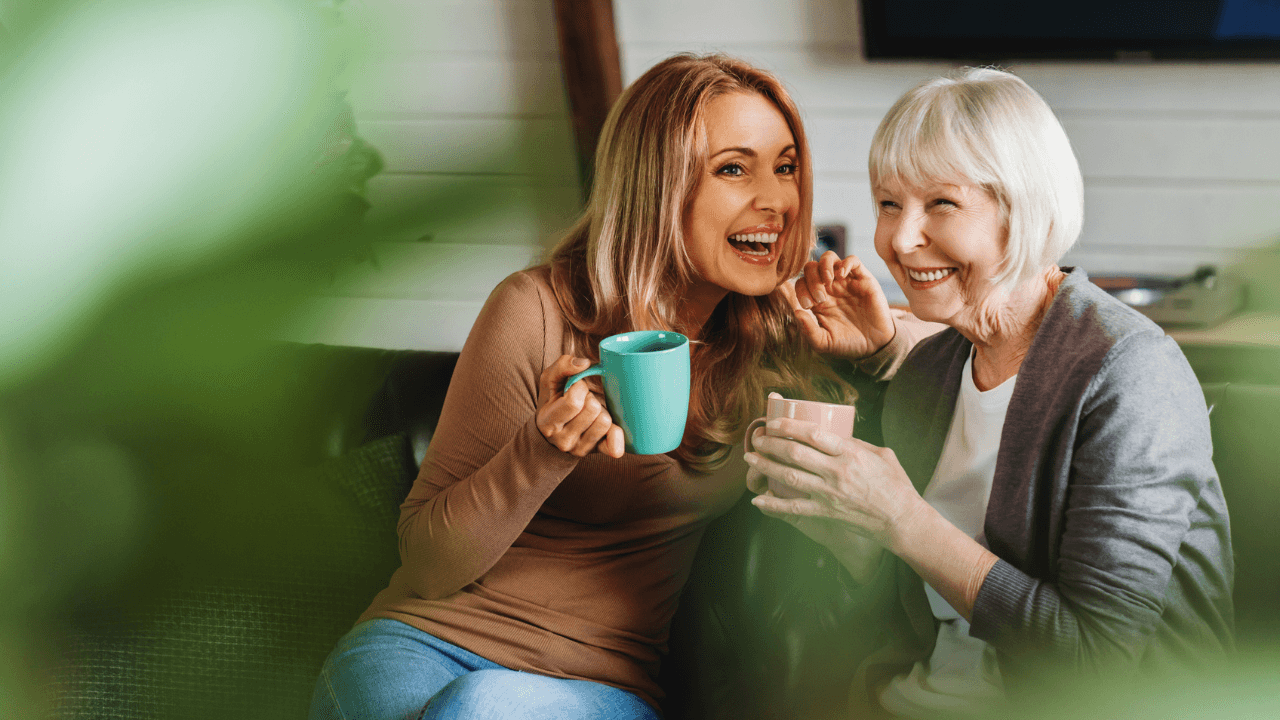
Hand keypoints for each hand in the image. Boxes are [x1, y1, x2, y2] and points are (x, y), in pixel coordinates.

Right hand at [536, 355, 624, 457]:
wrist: (552, 432)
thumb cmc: (553, 401)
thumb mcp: (550, 380)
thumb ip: (562, 365)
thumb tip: (584, 364)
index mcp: (548, 422)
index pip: (573, 402)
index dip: (579, 388)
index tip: (575, 388)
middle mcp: (563, 440)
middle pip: (593, 410)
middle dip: (591, 398)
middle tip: (584, 400)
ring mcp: (580, 449)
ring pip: (605, 421)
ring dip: (601, 411)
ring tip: (590, 412)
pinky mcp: (596, 452)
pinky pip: (613, 445)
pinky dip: (616, 437)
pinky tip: (612, 430)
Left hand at [744, 417, 924, 551]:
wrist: (902, 520)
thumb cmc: (896, 485)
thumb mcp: (881, 454)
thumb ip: (856, 444)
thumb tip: (835, 435)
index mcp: (851, 453)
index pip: (814, 434)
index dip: (789, 426)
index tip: (774, 422)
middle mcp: (837, 472)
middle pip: (795, 453)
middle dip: (771, 444)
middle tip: (757, 438)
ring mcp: (829, 494)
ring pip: (789, 477)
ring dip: (766, 466)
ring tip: (750, 458)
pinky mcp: (826, 512)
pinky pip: (794, 508)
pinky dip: (773, 505)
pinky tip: (758, 500)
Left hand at [778, 251, 895, 360]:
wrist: (874, 345)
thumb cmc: (847, 343)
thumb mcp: (824, 342)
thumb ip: (808, 330)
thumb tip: (796, 312)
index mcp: (817, 300)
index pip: (801, 283)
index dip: (800, 290)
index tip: (809, 306)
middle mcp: (829, 288)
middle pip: (811, 267)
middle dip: (811, 279)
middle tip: (820, 298)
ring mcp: (845, 282)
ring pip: (829, 258)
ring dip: (824, 266)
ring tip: (828, 281)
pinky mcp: (863, 279)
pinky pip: (852, 260)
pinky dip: (845, 263)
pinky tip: (842, 276)